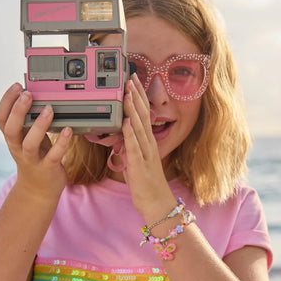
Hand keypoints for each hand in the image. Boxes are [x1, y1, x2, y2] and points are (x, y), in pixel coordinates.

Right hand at [0, 83, 72, 198]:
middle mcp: (18, 148)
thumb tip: (37, 95)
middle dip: (17, 111)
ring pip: (30, 143)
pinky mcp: (48, 168)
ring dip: (39, 125)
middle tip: (27, 94)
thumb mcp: (27, 138)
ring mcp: (32, 160)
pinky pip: (54, 155)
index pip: (1, 118)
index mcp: (12, 138)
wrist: (38, 190)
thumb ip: (29, 121)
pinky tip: (69, 130)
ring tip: (49, 109)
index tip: (17, 86)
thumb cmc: (35, 157)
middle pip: (11, 129)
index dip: (6, 101)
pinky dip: (62, 143)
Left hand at [121, 74, 174, 219]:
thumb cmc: (147, 185)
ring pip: (139, 127)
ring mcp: (145, 154)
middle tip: (130, 77)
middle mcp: (149, 144)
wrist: (158, 203)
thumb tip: (123, 134)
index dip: (138, 96)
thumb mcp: (137, 160)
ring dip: (133, 108)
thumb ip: (131, 146)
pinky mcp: (139, 165)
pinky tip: (126, 121)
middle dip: (136, 95)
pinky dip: (130, 133)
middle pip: (143, 115)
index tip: (133, 80)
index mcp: (148, 142)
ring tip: (127, 92)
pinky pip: (134, 146)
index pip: (144, 114)